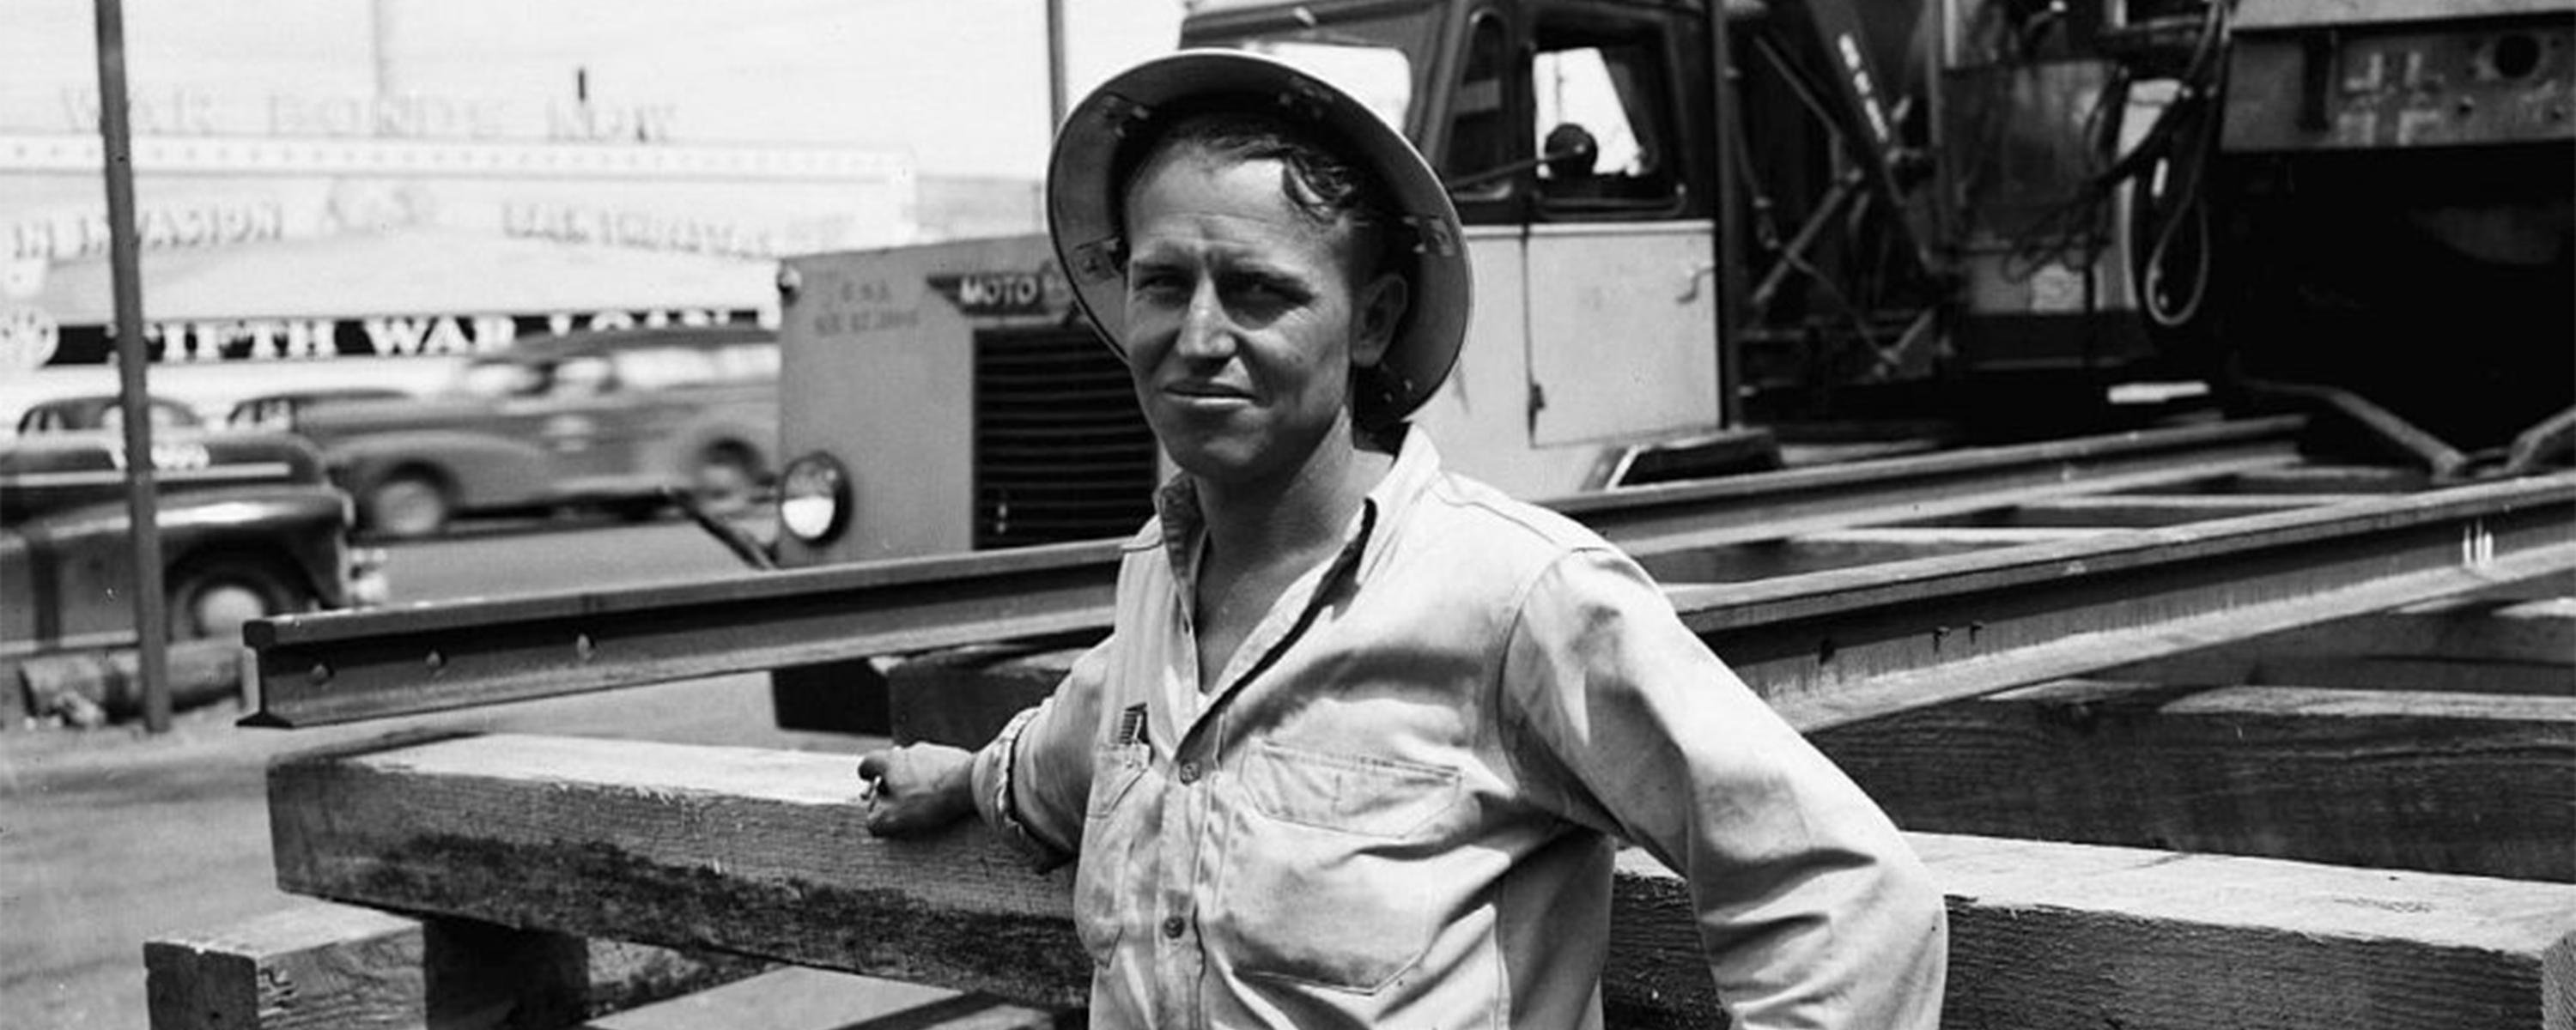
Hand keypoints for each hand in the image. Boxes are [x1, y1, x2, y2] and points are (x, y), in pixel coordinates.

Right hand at [855, 743, 977, 836]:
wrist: (972, 784)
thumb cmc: (930, 800)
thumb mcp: (894, 818)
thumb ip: (875, 820)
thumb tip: (873, 820)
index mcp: (891, 761)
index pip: (869, 762)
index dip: (866, 775)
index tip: (869, 784)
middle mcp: (912, 750)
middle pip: (894, 764)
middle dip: (892, 782)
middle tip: (895, 800)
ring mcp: (936, 751)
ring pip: (919, 766)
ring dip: (916, 781)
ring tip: (923, 802)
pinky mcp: (957, 757)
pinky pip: (940, 769)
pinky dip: (938, 781)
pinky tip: (945, 797)